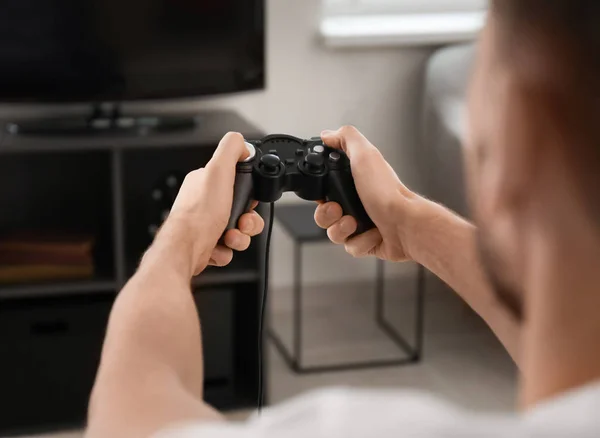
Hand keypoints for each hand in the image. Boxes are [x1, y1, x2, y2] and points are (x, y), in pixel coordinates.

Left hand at [158, 132, 264, 274]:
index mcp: (205, 183)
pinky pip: (228, 248)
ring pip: (237, 231)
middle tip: (241, 222)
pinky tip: (218, 246)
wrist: (186, 249)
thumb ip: (231, 149)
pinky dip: (226, 250)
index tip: (248, 199)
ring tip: (229, 236)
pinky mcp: (206, 245)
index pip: (236, 183)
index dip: (248, 193)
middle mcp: (204, 203)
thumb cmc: (198, 215)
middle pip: (241, 211)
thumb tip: (241, 142)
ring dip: (239, 237)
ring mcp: (204, 225)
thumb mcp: (218, 170)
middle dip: (247, 220)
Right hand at [315, 126, 418, 261]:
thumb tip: (328, 134)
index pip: (324, 190)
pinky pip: (350, 246)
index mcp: (356, 182)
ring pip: (334, 233)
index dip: (320, 194)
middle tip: (338, 209)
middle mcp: (359, 202)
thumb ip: (345, 139)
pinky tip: (372, 233)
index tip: (324, 195)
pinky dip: (360, 241)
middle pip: (324, 214)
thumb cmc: (388, 193)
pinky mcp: (368, 242)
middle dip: (327, 214)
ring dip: (341, 229)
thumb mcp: (364, 155)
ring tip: (355, 223)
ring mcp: (362, 223)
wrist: (405, 225)